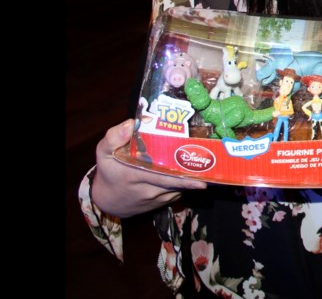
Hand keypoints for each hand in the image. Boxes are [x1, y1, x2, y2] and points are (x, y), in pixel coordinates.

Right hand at [90, 119, 205, 217]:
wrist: (108, 200)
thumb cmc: (109, 171)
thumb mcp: (104, 152)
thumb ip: (114, 137)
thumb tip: (130, 124)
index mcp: (136, 176)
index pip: (162, 177)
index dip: (182, 177)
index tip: (200, 176)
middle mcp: (150, 190)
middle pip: (177, 183)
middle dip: (195, 177)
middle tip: (213, 168)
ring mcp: (159, 198)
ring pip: (181, 187)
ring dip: (193, 177)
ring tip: (208, 164)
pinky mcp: (164, 202)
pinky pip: (179, 191)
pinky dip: (188, 182)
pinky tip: (194, 171)